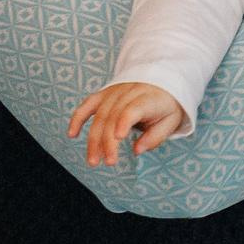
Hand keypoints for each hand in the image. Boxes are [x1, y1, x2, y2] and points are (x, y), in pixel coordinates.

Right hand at [68, 82, 186, 168]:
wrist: (163, 81)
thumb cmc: (166, 105)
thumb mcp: (171, 121)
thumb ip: (156, 136)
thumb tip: (137, 150)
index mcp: (148, 98)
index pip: (132, 109)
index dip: (124, 122)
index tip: (119, 138)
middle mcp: (129, 93)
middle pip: (113, 117)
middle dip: (108, 141)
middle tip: (108, 162)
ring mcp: (114, 92)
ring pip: (99, 115)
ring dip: (93, 139)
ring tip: (93, 160)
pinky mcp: (104, 94)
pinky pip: (88, 105)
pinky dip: (78, 118)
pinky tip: (72, 134)